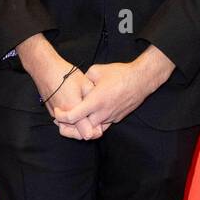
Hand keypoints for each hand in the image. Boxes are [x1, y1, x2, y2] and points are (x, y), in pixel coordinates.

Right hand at [40, 62, 102, 139]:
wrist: (44, 69)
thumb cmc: (65, 74)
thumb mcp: (85, 83)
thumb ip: (92, 99)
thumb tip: (99, 110)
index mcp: (73, 109)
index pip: (86, 132)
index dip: (95, 132)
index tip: (101, 127)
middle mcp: (62, 116)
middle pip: (76, 135)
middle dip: (87, 133)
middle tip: (96, 127)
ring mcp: (55, 115)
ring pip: (68, 130)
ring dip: (77, 130)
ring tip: (86, 121)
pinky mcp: (51, 112)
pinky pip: (62, 123)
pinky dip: (70, 123)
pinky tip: (76, 114)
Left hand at [52, 49, 173, 133]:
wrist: (142, 79)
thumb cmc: (120, 73)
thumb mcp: (96, 71)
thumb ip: (84, 80)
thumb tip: (77, 85)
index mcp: (95, 101)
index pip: (73, 116)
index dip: (61, 116)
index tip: (57, 112)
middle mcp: (103, 113)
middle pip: (81, 128)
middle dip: (70, 126)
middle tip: (62, 119)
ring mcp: (111, 117)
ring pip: (93, 129)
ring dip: (83, 126)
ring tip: (76, 118)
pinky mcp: (117, 118)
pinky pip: (103, 125)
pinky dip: (95, 123)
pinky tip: (90, 115)